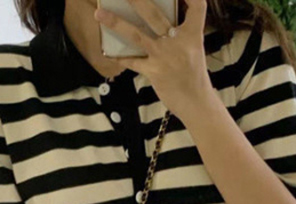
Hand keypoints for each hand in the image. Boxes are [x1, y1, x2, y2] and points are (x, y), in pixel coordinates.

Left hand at [94, 0, 213, 120]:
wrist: (195, 102)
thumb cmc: (194, 75)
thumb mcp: (194, 48)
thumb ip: (181, 32)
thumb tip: (161, 19)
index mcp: (193, 34)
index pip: (197, 6)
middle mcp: (178, 42)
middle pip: (155, 14)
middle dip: (137, 0)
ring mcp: (164, 56)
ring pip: (136, 35)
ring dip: (116, 23)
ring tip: (99, 14)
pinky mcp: (154, 72)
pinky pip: (132, 61)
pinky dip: (121, 57)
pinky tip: (108, 52)